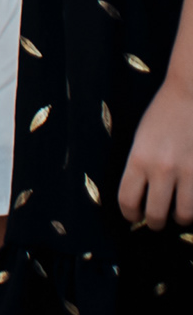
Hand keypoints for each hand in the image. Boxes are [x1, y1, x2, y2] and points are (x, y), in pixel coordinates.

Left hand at [119, 80, 192, 227]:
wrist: (191, 93)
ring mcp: (189, 171)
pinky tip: (192, 199)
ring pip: (184, 215)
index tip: (133, 215)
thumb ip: (139, 167)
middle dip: (154, 221)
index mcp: (139, 159)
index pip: (128, 201)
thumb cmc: (163, 113)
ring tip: (178, 211)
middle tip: (156, 219)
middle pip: (155, 215)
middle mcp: (162, 169)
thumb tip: (139, 198)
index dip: (129, 214)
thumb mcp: (141, 139)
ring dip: (179, 217)